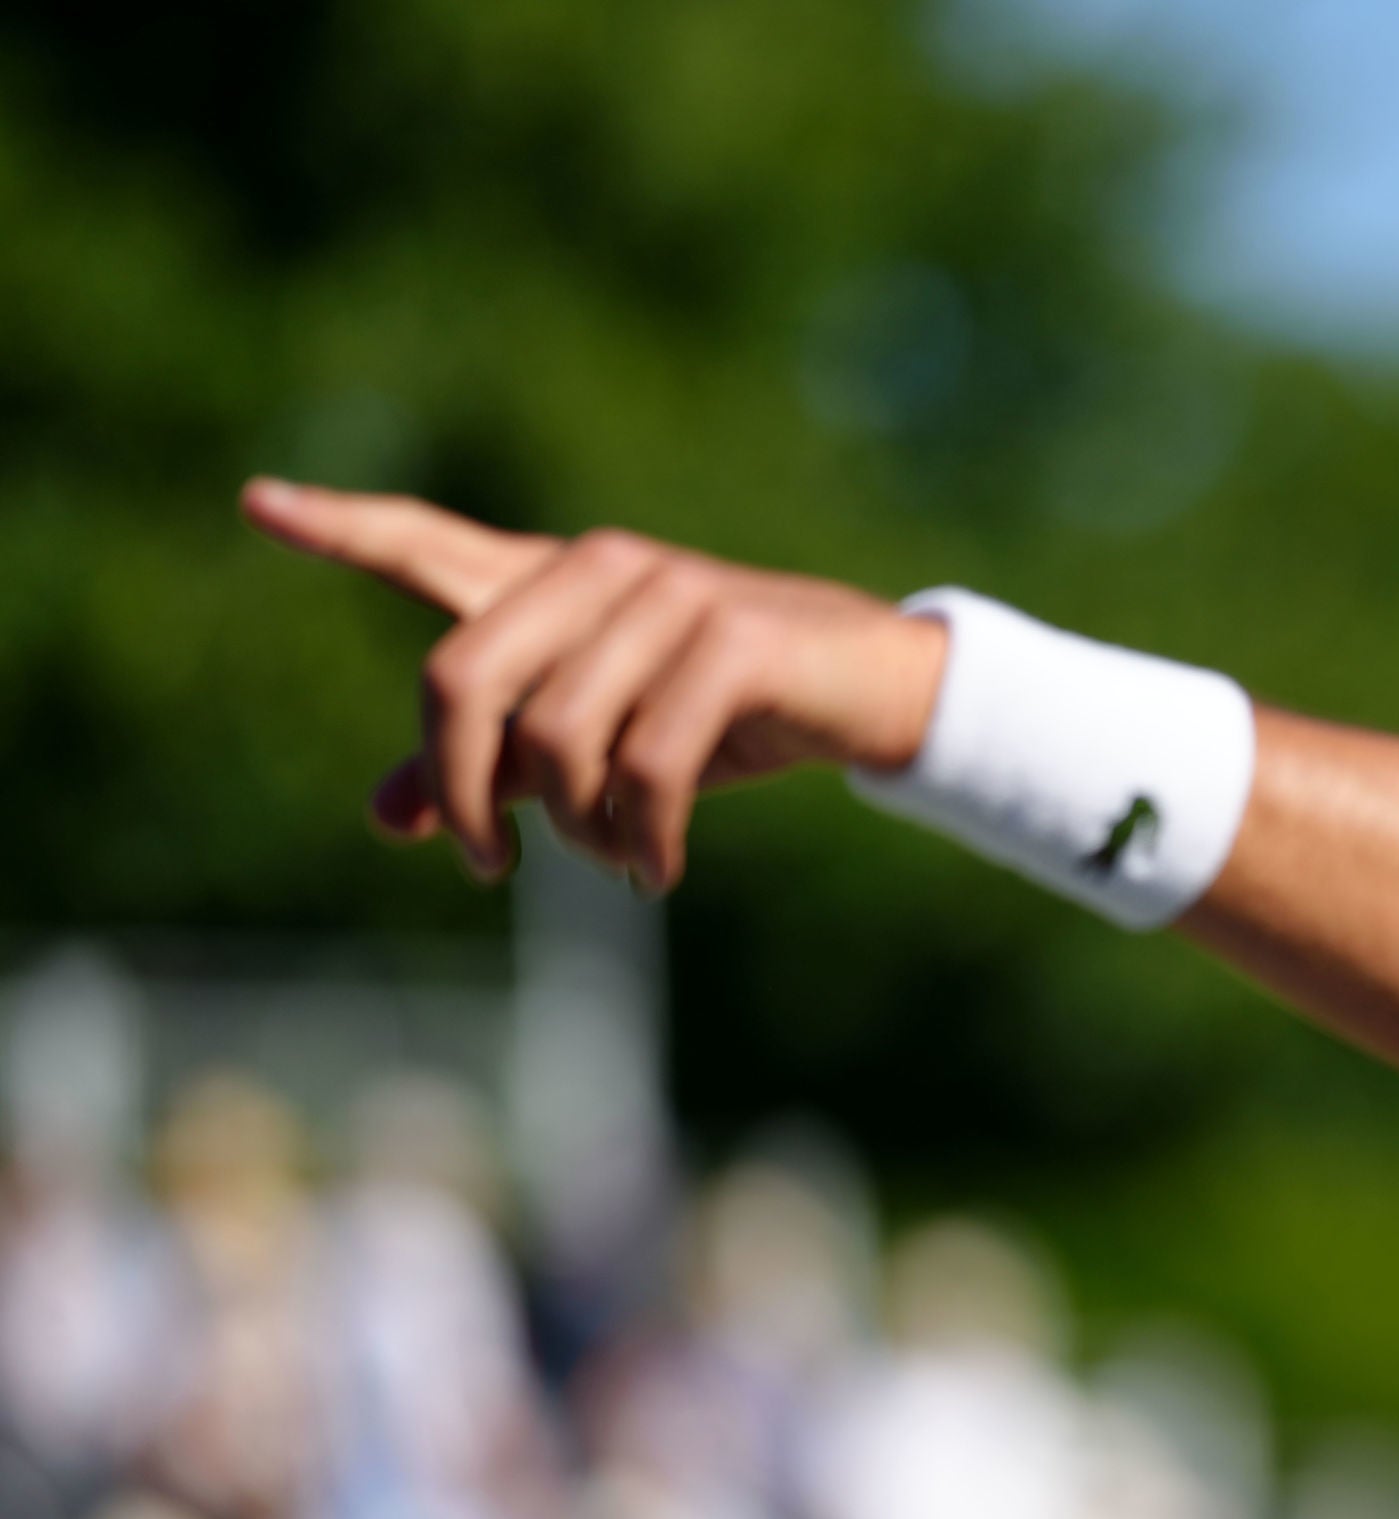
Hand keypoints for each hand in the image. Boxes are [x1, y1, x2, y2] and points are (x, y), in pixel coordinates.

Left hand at [239, 479, 947, 889]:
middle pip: (461, 676)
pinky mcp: (735, 645)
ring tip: (614, 867)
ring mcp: (670, 597)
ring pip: (558, 738)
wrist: (879, 689)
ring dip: (576, 833)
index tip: (256, 504)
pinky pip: (648, 766)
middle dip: (465, 789)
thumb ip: (497, 768)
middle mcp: (599, 569)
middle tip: (489, 866)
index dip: (341, 527)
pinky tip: (656, 870)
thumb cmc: (731, 713)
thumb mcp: (606, 740)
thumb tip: (389, 816)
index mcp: (555, 581)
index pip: (428, 545)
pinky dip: (641, 841)